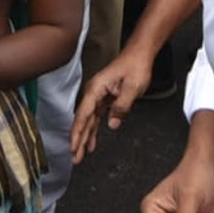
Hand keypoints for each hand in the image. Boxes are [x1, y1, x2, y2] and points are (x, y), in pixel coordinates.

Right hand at [70, 47, 152, 162]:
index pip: (83, 115)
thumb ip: (121, 107)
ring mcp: (98, 95)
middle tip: (75, 158)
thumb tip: (112, 124)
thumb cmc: (135, 65)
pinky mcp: (104, 98)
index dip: (78, 133)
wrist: (140, 54)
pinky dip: (94, 130)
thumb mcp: (133, 88)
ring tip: (81, 154)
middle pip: (83, 120)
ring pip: (88, 121)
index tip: (74, 147)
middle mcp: (94, 93)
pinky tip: (92, 141)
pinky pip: (96, 117)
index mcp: (96, 89)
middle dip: (78, 140)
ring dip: (85, 138)